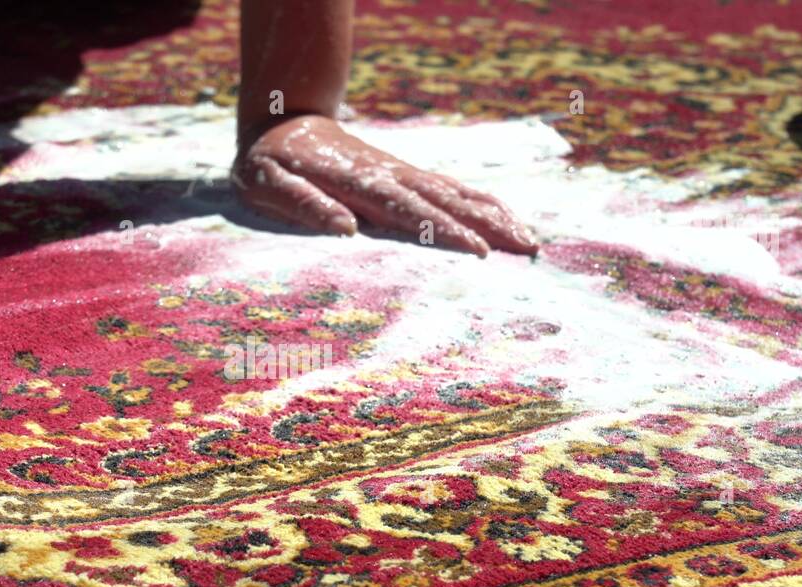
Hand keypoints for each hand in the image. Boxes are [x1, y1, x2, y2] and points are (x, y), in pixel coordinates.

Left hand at [232, 114, 537, 256]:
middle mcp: (390, 176)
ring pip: (457, 194)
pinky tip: (507, 219)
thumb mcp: (270, 183)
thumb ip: (303, 204)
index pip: (409, 211)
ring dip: (496, 215)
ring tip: (531, 240)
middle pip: (446, 203)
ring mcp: (403, 173)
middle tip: (525, 251)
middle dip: (488, 227)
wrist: (285, 120)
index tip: (479, 251)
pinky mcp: (407, 175)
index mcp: (360, 183)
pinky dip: (482, 204)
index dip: (445, 231)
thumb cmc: (272, 163)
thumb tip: (344, 230)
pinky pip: (451, 189)